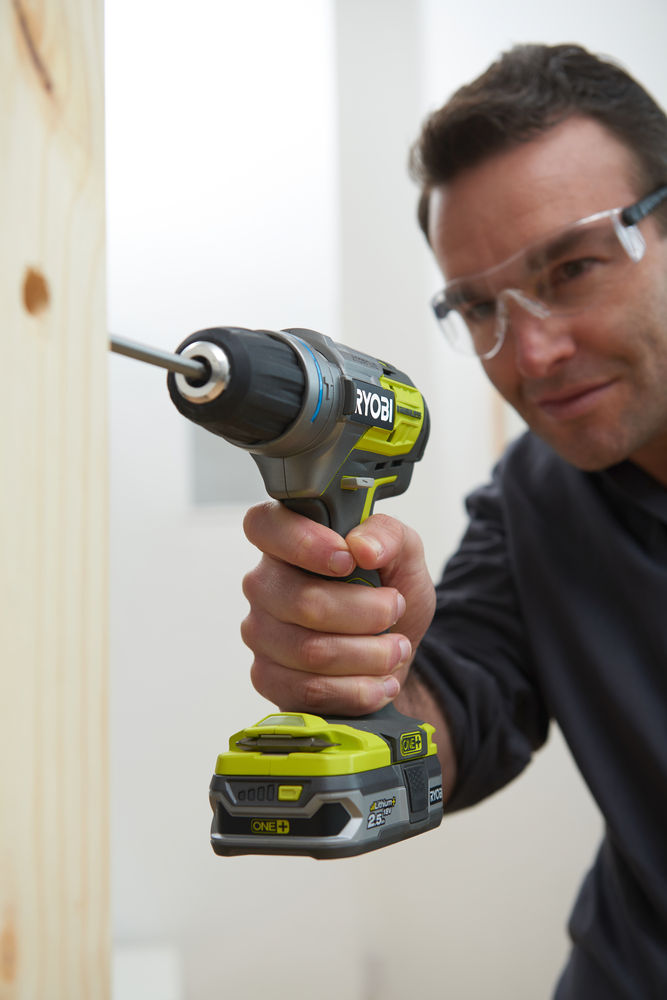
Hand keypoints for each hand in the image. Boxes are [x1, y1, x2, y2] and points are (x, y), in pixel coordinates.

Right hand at [241, 501, 435, 715]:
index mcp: (286, 541)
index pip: (264, 525)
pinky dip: (357, 690)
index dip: (303, 542)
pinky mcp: (266, 677)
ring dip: (369, 654)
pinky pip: (308, 690)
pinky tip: (380, 682)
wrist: (389, 653)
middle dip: (365, 611)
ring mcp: (260, 632)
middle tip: (395, 609)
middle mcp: (264, 584)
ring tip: (396, 649)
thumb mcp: (404, 555)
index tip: (348, 560)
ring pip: (311, 650)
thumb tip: (363, 546)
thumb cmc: (386, 595)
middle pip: (302, 601)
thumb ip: (388, 534)